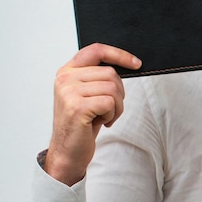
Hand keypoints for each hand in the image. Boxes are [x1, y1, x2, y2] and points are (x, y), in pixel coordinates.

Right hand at [44, 43, 140, 185]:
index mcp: (67, 71)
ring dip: (117, 106)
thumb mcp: (88, 93)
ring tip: (104, 116)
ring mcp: (69, 92)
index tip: (136, 63)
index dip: (119, 54)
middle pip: (110, 73)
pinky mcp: (76, 107)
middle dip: (119, 93)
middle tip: (109, 109)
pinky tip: (101, 122)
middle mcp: (65, 78)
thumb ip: (98, 76)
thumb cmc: (82, 123)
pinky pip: (110, 102)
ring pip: (112, 88)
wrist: (68, 151)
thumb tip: (129, 63)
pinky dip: (112, 114)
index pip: (96, 50)